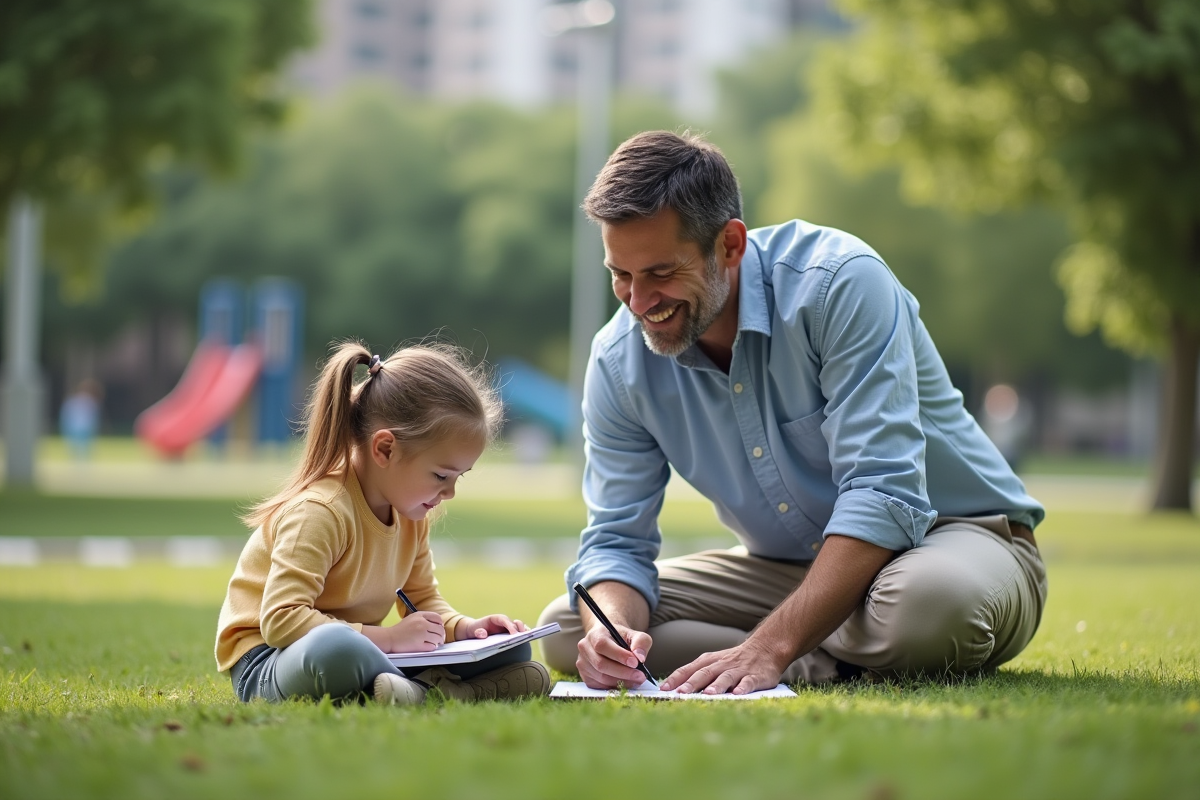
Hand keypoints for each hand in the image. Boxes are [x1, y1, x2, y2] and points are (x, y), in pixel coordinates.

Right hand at [387, 611, 445, 652]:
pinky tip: (428, 646)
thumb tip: (438, 625)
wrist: (389, 638)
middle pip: (440, 629)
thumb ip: (424, 619)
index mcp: (420, 615)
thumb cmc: (400, 629)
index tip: (439, 629)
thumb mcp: (412, 618)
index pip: (437, 618)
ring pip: (437, 638)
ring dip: (437, 642)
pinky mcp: (418, 645)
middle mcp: (421, 623)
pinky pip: (432, 647)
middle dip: (441, 635)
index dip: (440, 624)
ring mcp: (420, 634)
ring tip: (434, 643)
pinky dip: (432, 647)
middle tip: (440, 639)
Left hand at [456, 614, 526, 639]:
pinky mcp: (509, 632)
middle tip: (523, 636)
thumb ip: (478, 632)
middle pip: (514, 622)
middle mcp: (503, 621)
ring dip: (523, 631)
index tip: (514, 634)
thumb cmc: (474, 630)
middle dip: (519, 628)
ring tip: (527, 638)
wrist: (474, 630)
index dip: (510, 626)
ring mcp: (507, 627)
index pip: (505, 620)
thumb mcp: (473, 630)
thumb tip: (483, 634)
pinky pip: (518, 632)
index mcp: (495, 619)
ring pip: (518, 626)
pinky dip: (523, 635)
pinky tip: (526, 640)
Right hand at [577, 623, 653, 689]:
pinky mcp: (585, 676)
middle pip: (601, 664)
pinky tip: (626, 682)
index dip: (619, 655)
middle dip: (623, 672)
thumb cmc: (622, 638)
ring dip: (621, 681)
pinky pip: (600, 686)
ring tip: (637, 680)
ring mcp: (583, 663)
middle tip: (641, 676)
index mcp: (595, 634)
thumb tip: (640, 658)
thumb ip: (641, 642)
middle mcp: (585, 648)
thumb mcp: (635, 635)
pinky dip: (615, 686)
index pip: (602, 645)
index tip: (635, 662)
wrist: (610, 640)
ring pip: (601, 677)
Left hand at [659, 639, 785, 694]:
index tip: (663, 689)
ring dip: (716, 685)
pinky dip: (743, 687)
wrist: (765, 648)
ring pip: (725, 677)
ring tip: (708, 694)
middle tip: (680, 694)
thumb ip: (698, 674)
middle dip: (691, 684)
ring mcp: (738, 670)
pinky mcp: (755, 676)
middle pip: (704, 673)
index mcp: (708, 662)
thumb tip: (676, 690)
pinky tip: (738, 694)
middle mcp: (721, 664)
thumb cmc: (734, 660)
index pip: (688, 669)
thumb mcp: (714, 663)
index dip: (675, 679)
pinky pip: (748, 682)